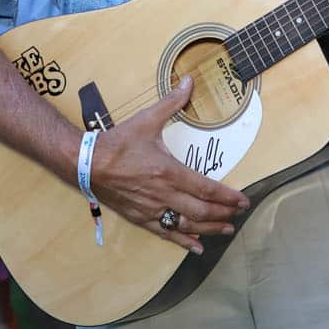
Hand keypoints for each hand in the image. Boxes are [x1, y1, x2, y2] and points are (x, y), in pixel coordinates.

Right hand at [85, 76, 250, 251]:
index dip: (227, 196)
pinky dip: (184, 241)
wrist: (86, 163)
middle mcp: (163, 194)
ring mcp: (152, 209)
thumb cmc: (117, 142)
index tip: (243, 200)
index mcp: (168, 171)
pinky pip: (166, 233)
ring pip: (187, 225)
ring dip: (209, 229)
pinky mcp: (141, 218)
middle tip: (239, 214)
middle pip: (201, 210)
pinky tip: (197, 247)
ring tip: (226, 230)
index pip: (206, 188)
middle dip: (223, 214)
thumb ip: (171, 102)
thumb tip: (189, 81)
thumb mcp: (146, 119)